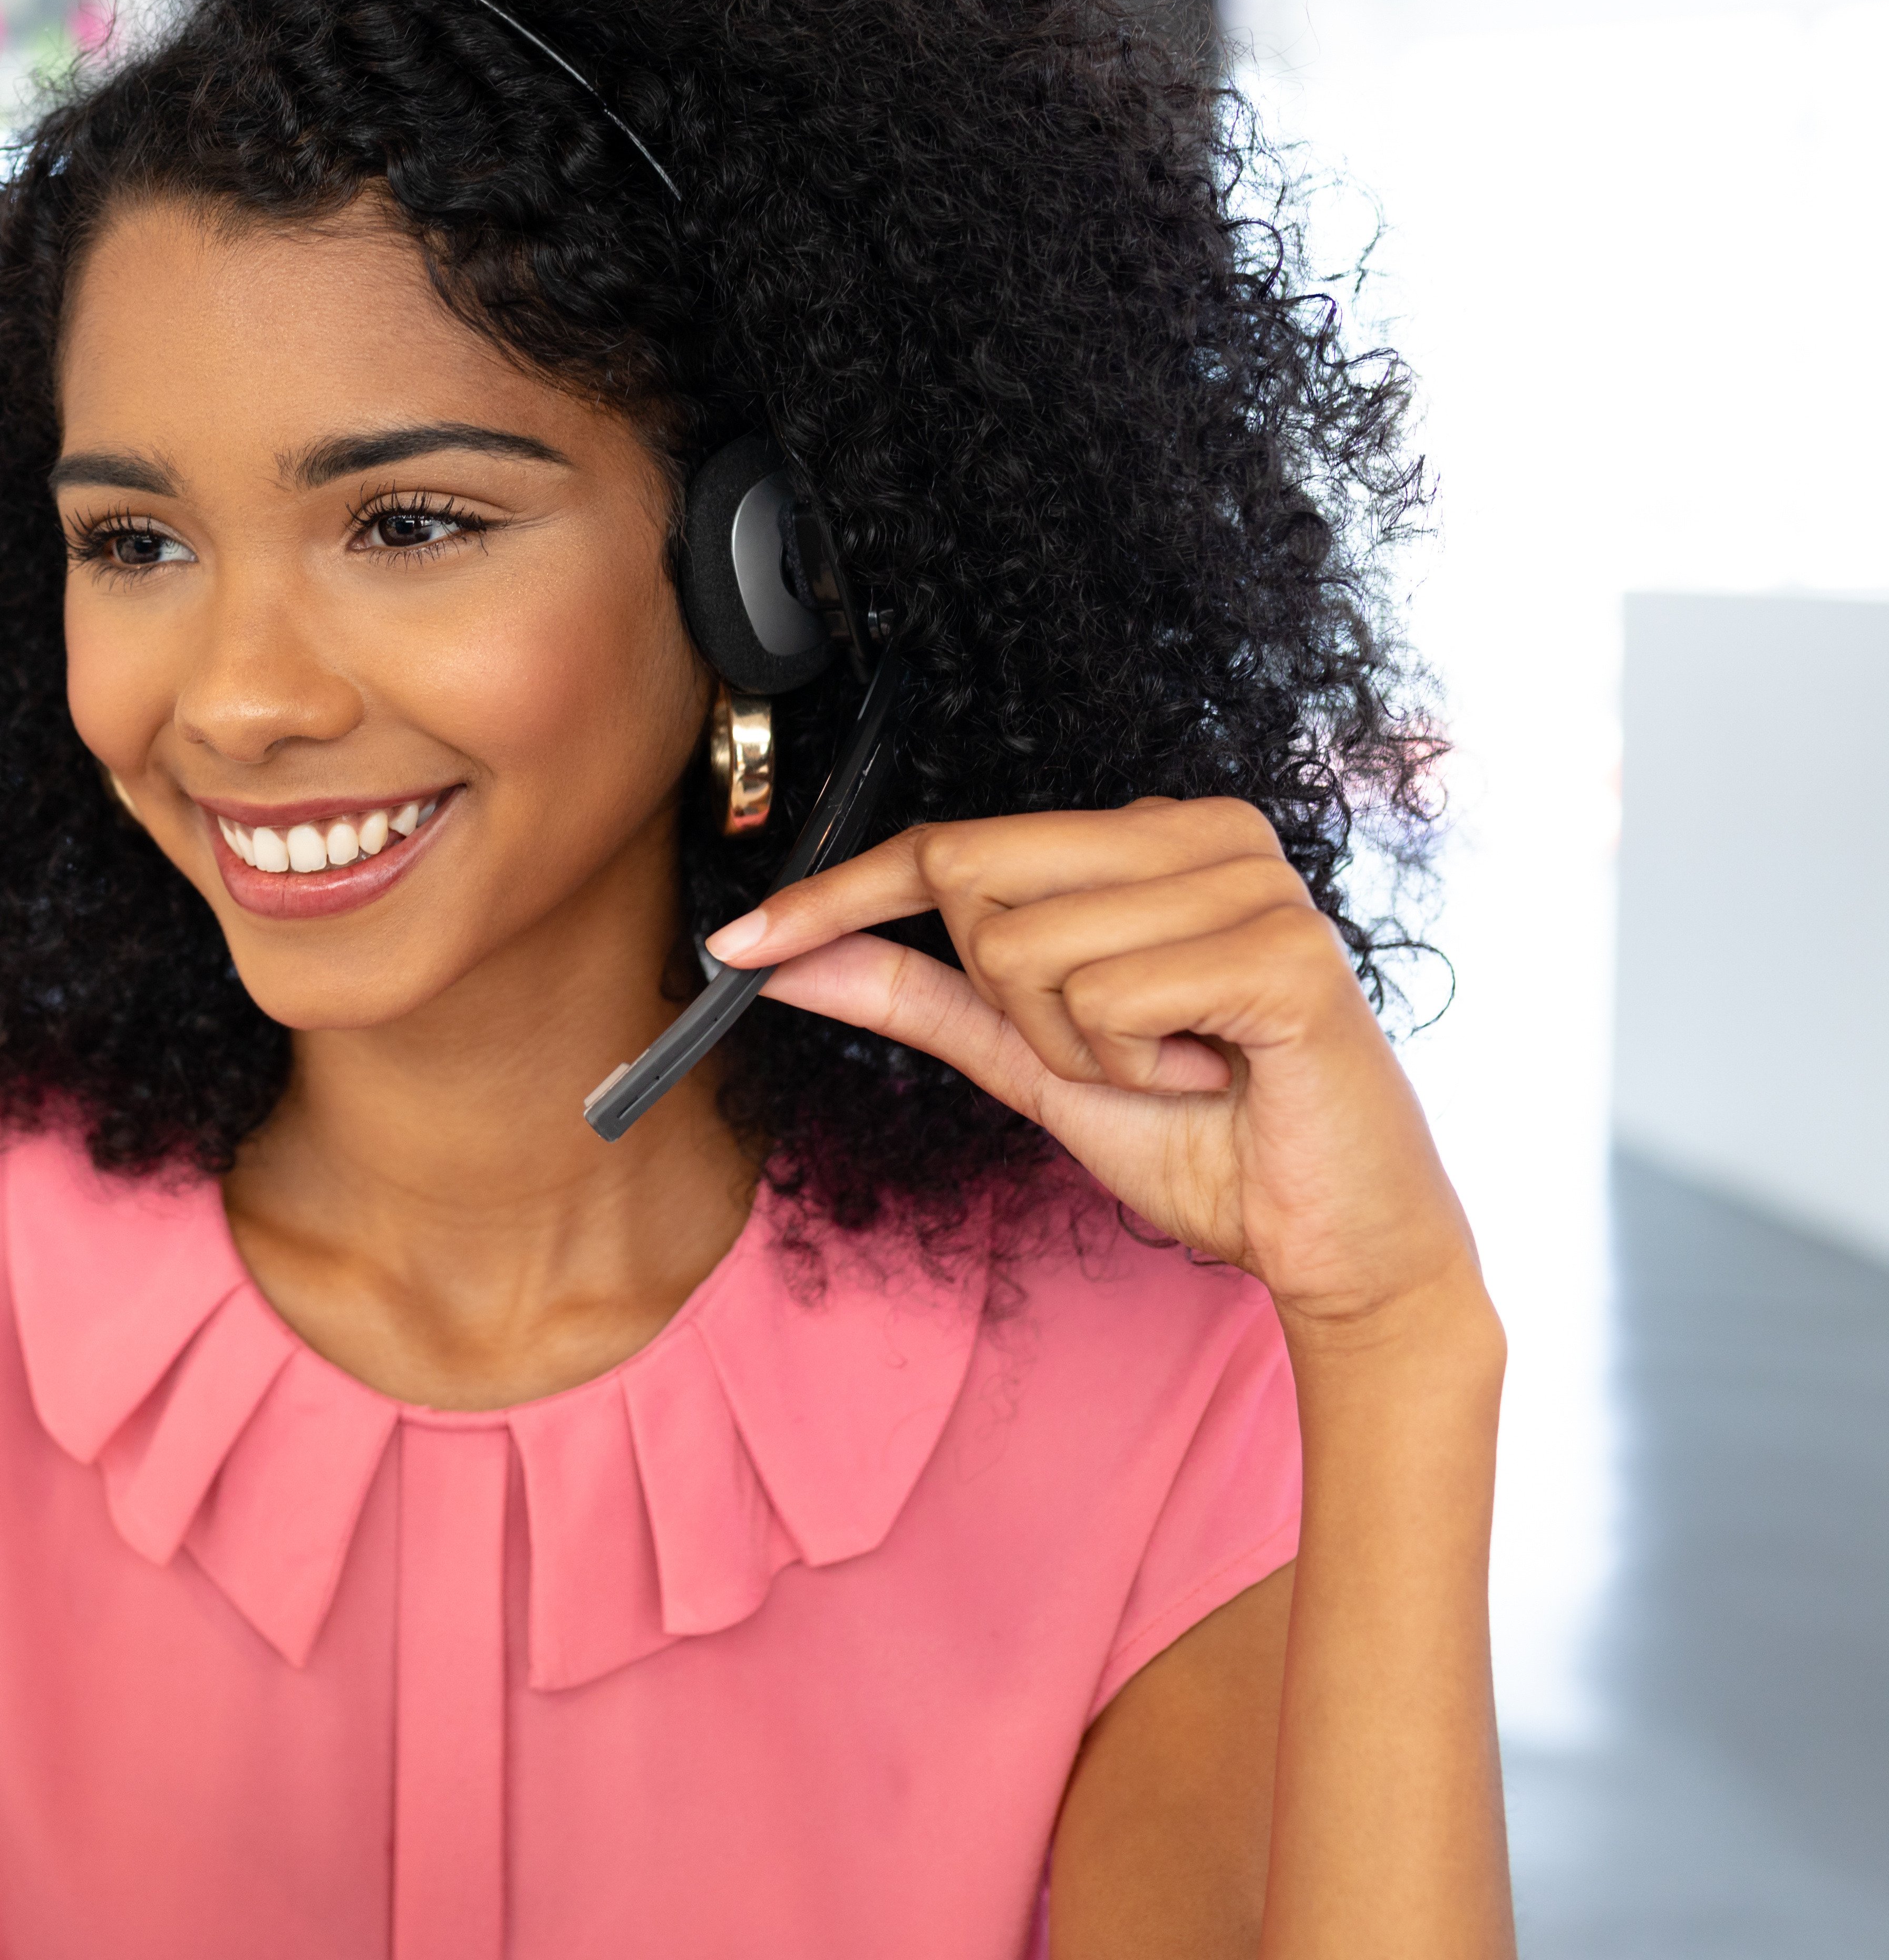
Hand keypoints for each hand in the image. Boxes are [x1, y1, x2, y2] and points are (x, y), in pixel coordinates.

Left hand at [707, 797, 1475, 1332]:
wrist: (1331, 1237)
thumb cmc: (1200, 1135)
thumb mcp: (1031, 1059)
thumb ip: (919, 996)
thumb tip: (786, 955)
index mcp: (1147, 838)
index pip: (950, 843)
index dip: (835, 895)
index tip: (736, 943)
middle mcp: (1202, 830)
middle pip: (975, 881)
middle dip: (1012, 1003)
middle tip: (1117, 1052)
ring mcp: (1251, 879)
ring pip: (1031, 948)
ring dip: (1080, 1045)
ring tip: (1177, 1064)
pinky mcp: (1284, 949)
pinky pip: (1108, 999)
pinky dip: (1137, 1064)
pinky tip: (1216, 1074)